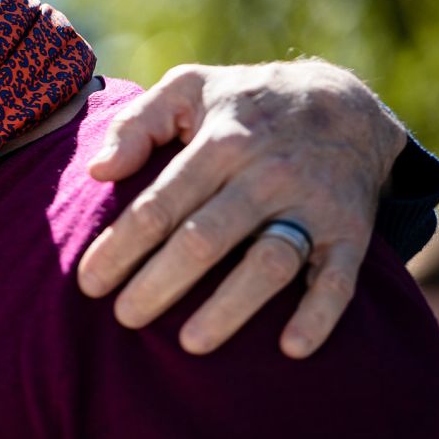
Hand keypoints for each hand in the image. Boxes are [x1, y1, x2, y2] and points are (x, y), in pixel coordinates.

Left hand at [76, 60, 406, 357]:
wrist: (343, 101)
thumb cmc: (244, 103)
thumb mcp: (188, 89)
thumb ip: (137, 124)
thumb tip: (98, 170)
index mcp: (221, 142)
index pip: (161, 204)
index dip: (121, 246)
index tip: (89, 284)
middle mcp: (266, 175)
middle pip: (206, 238)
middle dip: (160, 282)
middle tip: (125, 318)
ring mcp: (311, 205)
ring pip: (269, 262)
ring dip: (231, 307)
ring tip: (189, 344)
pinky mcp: (349, 231)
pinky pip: (340, 279)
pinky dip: (320, 315)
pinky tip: (290, 349)